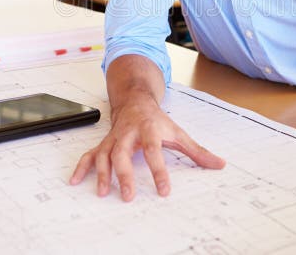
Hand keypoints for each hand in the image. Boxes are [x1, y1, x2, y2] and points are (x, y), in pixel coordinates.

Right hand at [69, 92, 225, 201]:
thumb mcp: (179, 132)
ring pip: (104, 154)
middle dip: (124, 174)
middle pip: (123, 153)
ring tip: (103, 192)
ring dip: (101, 173)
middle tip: (128, 196)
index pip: (154, 151)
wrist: (135, 101)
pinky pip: (90, 154)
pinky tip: (76, 180)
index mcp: (150, 130)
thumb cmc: (157, 120)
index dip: (159, 171)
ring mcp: (114, 138)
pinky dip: (82, 167)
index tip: (164, 190)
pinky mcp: (104, 143)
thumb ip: (197, 151)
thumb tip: (219, 164)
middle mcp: (129, 133)